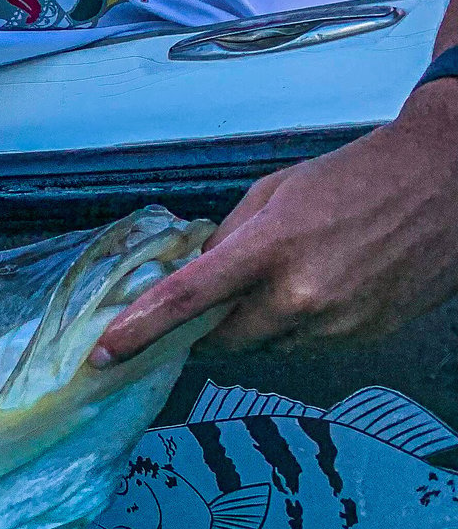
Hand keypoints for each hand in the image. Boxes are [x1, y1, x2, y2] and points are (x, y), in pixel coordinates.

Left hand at [92, 79, 457, 362]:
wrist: (445, 181)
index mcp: (270, 249)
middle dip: (208, 326)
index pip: (187, 299)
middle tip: (216, 300)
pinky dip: (301, 324)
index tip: (105, 353)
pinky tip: (327, 283)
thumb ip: (229, 239)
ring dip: (259, 323)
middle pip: (222, 341)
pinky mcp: (362, 339)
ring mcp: (335, 324)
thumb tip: (196, 275)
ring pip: (266, 346)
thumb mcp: (277, 191)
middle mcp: (301, 296)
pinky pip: (308, 345)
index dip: (140, 330)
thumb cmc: (358, 175)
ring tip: (294, 273)